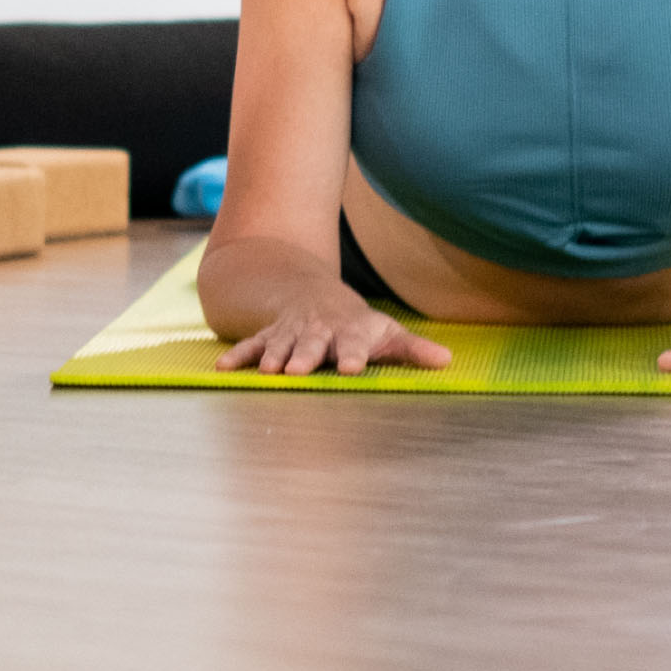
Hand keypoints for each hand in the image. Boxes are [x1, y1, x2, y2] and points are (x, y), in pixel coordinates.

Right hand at [215, 275, 453, 376]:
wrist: (315, 297)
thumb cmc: (359, 326)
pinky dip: (238, 356)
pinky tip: (223, 370)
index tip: (351, 368)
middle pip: (312, 344)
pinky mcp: (270, 338)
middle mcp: (319, 333)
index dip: (353, 355)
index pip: (354, 344)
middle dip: (305, 356)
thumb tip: (447, 361)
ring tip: (266, 373)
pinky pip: (252, 346)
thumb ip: (413, 350)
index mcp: (350, 333)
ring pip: (280, 346)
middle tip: (300, 371)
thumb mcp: (388, 334)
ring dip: (273, 358)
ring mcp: (292, 335)